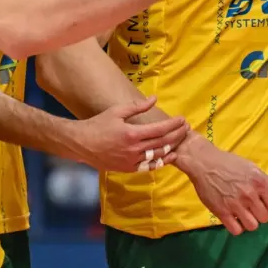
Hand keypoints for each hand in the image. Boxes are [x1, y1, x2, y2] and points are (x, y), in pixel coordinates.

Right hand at [70, 96, 187, 172]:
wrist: (80, 144)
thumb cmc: (98, 124)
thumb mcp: (117, 111)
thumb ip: (137, 106)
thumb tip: (155, 98)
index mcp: (132, 133)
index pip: (160, 129)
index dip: (174, 125)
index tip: (183, 120)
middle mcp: (133, 149)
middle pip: (162, 143)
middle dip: (177, 135)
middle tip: (186, 128)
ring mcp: (130, 161)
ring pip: (157, 156)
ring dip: (171, 148)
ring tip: (180, 141)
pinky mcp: (127, 169)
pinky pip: (148, 167)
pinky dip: (159, 163)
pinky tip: (168, 157)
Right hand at [177, 134, 267, 234]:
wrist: (205, 163)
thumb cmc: (231, 164)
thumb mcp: (254, 169)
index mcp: (260, 182)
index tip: (265, 202)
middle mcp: (250, 194)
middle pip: (265, 218)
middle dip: (261, 214)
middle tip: (253, 207)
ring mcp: (235, 204)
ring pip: (252, 226)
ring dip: (250, 222)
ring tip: (244, 213)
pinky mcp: (222, 212)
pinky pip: (236, 230)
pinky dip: (237, 227)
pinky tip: (234, 218)